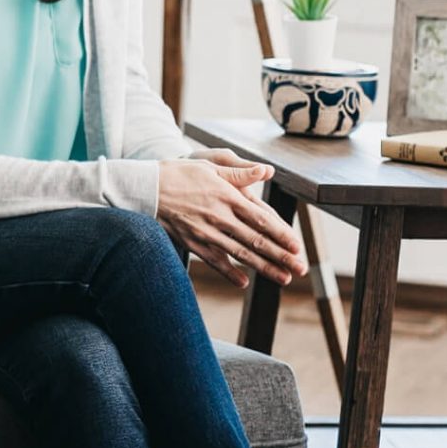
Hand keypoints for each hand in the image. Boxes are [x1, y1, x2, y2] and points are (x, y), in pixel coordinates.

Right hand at [156, 156, 307, 288]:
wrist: (145, 188)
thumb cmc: (179, 173)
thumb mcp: (210, 166)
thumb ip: (240, 173)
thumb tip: (267, 171)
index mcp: (226, 196)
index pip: (261, 218)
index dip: (281, 234)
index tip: (297, 245)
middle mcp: (219, 216)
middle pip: (256, 240)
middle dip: (281, 256)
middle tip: (301, 268)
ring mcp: (206, 232)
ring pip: (240, 254)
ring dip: (264, 268)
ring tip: (284, 278)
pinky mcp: (192, 242)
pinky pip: (214, 261)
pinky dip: (229, 273)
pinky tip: (244, 282)